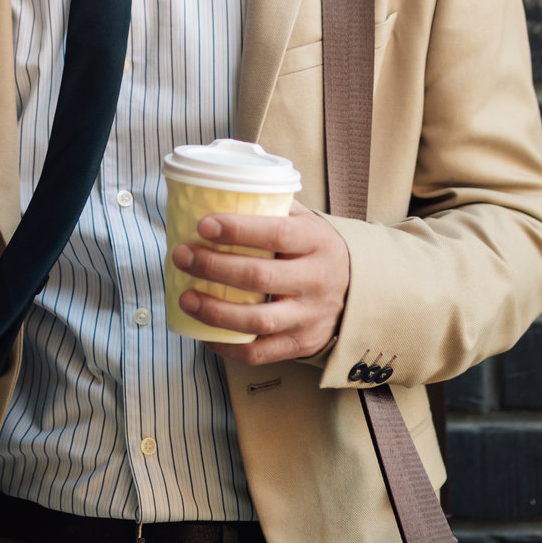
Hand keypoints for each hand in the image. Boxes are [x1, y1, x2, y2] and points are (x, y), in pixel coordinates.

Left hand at [171, 200, 349, 365]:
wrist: (359, 290)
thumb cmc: (316, 248)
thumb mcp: (305, 220)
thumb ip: (272, 205)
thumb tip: (219, 189)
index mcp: (315, 242)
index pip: (276, 235)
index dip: (238, 230)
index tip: (203, 225)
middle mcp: (315, 280)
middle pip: (259, 277)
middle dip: (214, 267)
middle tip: (182, 256)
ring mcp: (310, 316)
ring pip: (258, 320)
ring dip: (215, 311)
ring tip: (186, 298)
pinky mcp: (302, 344)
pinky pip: (261, 353)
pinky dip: (229, 346)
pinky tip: (205, 333)